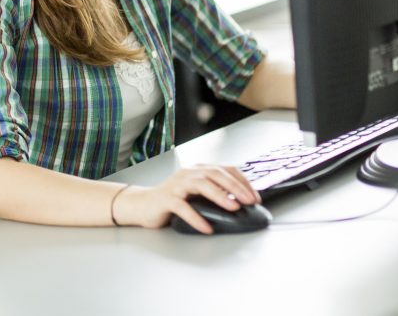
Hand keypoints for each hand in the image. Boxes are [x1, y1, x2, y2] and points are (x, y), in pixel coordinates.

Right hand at [112, 165, 258, 233]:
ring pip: (200, 184)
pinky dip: (196, 217)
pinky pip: (182, 207)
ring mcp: (175, 185)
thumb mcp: (196, 194)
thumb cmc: (172, 200)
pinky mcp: (165, 199)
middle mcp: (187, 173)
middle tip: (250, 201)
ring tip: (233, 207)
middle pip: (214, 174)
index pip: (224, 169)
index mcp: (197, 170)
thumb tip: (241, 203)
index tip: (255, 197)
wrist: (142, 205)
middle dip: (235, 187)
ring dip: (219, 196)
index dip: (242, 181)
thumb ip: (214, 193)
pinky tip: (207, 228)